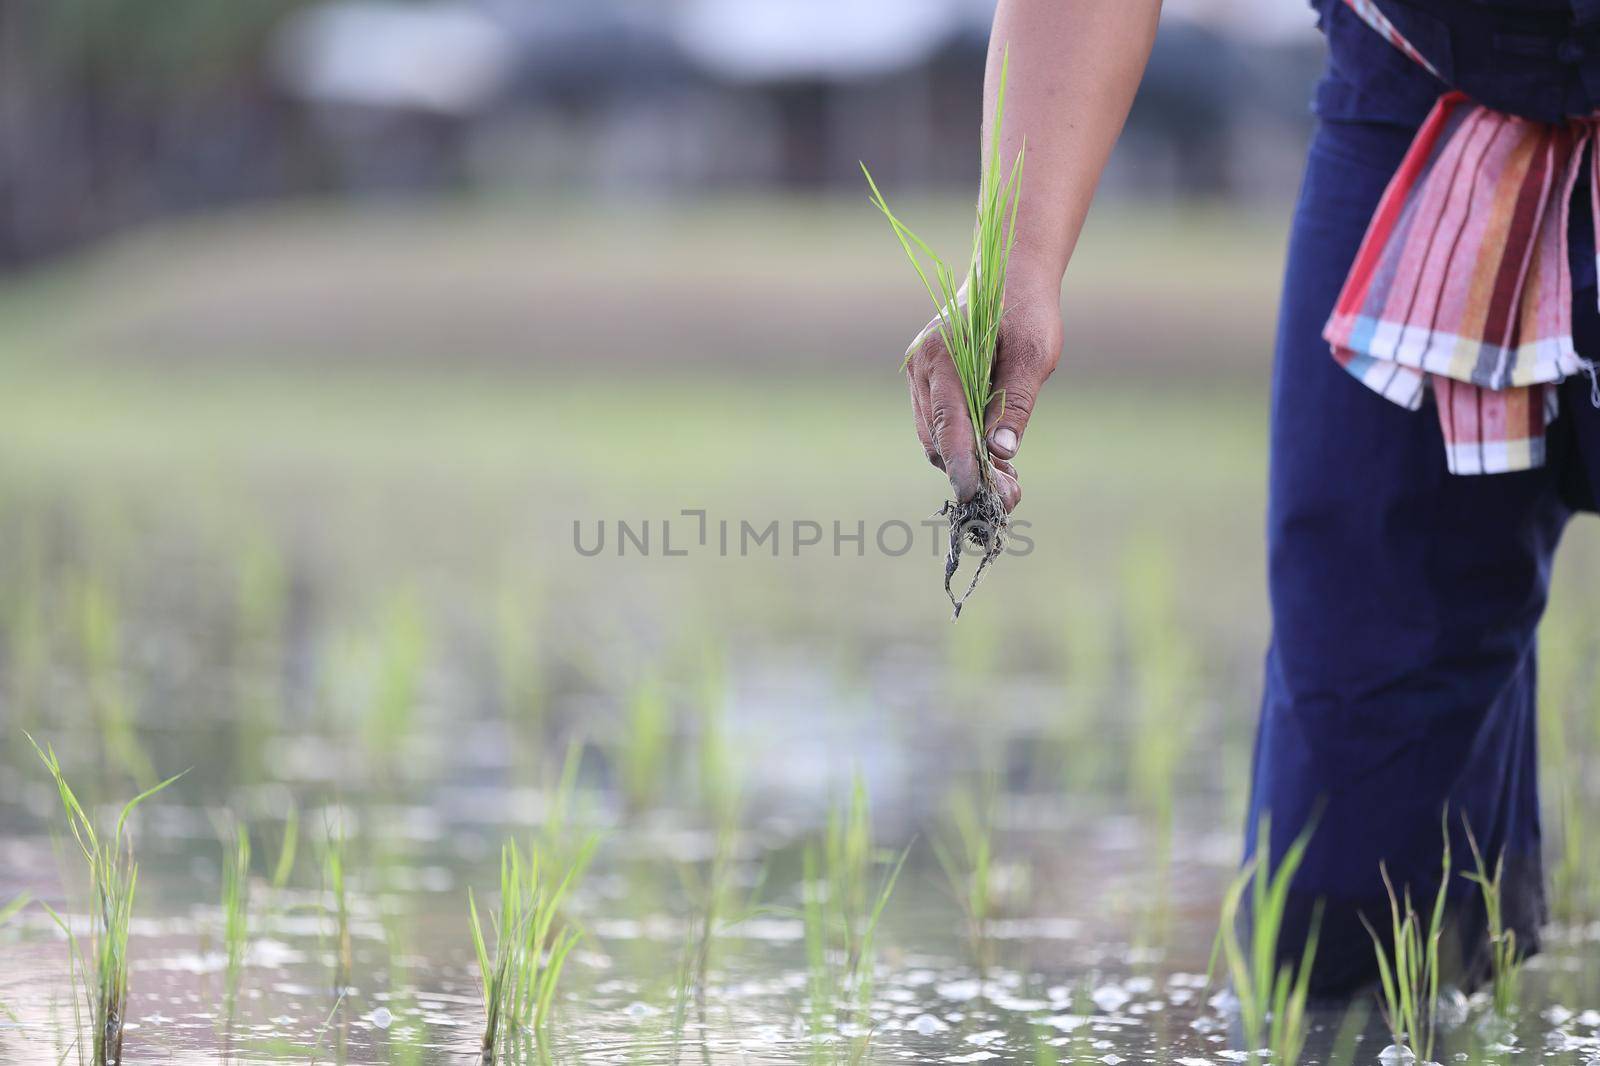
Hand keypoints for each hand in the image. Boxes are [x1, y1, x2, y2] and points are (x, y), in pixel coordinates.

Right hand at [904, 274, 1062, 510]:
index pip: (949, 423)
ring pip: (935, 437)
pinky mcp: (927, 383)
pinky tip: (993, 456)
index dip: (961, 465)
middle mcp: (921, 367)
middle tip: (1010, 495)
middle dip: (969, 471)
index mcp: (943, 355)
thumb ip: (1015, 402)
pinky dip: (962, 446)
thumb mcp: (1035, 355)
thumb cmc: (1027, 311)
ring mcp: (919, 375)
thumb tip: (1001, 453)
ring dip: (967, 463)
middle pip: (937, 438)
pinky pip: (939, 425)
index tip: (973, 497)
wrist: (1009, 277)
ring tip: (1007, 481)